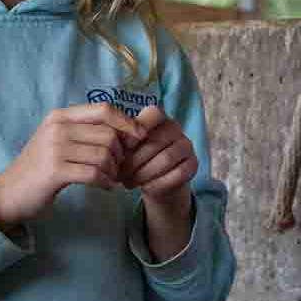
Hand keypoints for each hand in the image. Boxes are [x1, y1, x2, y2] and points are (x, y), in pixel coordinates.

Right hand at [0, 103, 146, 230]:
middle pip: (109, 134)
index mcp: (60, 116)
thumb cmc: (41, 168)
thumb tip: (131, 129)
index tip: (140, 136)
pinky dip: (105, 182)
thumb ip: (88, 132)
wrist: (7, 194)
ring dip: (113, 170)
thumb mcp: (60, 141)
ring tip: (110, 178)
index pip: (104, 109)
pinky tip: (105, 187)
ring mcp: (54, 148)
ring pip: (104, 154)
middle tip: (118, 168)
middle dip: (120, 154)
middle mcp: (57, 128)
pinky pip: (94, 173)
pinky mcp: (54, 171)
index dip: (127, 122)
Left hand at [125, 105, 198, 261]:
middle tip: (119, 174)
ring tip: (129, 182)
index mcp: (159, 119)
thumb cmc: (135, 161)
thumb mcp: (126, 148)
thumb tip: (107, 143)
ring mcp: (187, 146)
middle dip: (133, 161)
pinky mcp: (193, 165)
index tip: (122, 147)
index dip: (136, 130)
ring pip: (165, 159)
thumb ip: (120, 140)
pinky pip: (177, 174)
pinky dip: (158, 183)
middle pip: (155, 141)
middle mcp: (176, 129)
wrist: (155, 182)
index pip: (153, 113)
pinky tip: (146, 188)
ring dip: (143, 174)